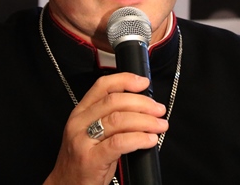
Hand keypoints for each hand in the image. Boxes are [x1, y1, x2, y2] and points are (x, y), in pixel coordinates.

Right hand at [44, 73, 167, 184]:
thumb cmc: (83, 161)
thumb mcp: (91, 133)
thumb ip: (109, 118)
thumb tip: (141, 107)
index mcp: (80, 112)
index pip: (102, 86)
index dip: (125, 80)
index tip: (144, 82)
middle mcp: (79, 123)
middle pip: (115, 101)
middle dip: (142, 103)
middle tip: (159, 110)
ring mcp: (83, 140)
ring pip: (119, 120)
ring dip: (145, 120)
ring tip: (160, 125)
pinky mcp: (91, 159)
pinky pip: (119, 143)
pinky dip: (139, 138)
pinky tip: (150, 140)